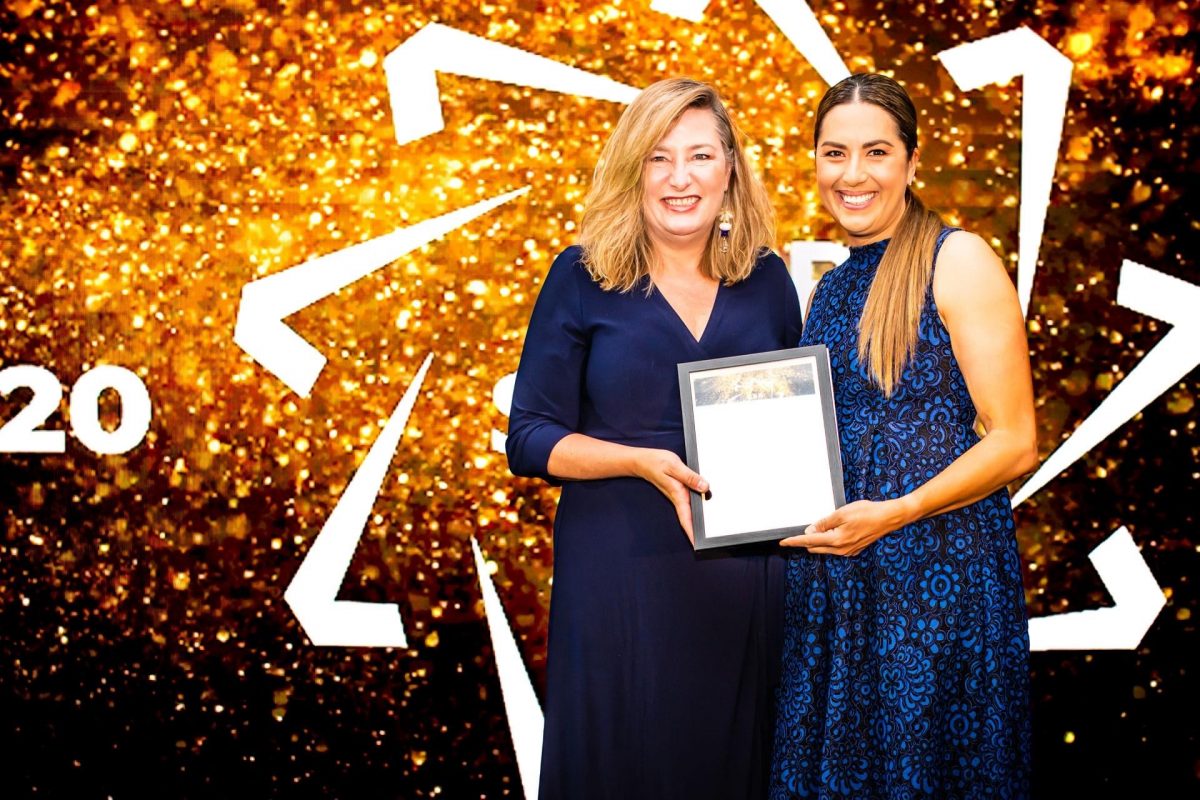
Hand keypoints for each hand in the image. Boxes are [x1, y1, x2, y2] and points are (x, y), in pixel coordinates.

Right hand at [633, 449, 708, 544]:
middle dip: (696, 532)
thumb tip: (704, 487)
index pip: (686, 518)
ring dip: (696, 522)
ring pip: (689, 512)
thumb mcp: (674, 466)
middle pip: (689, 519)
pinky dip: (696, 509)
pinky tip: (703, 509)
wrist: (644, 461)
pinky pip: (689, 503)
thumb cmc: (656, 463)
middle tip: (707, 542)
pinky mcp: (679, 491)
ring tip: (707, 531)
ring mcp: (678, 496)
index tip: (697, 545)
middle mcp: (678, 498)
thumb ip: (690, 477)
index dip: (691, 533)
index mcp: (678, 495)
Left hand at [779, 499, 911, 555]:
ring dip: (818, 540)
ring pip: (825, 548)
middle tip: (795, 534)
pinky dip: (828, 541)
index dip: (794, 541)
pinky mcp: (854, 549)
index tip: (783, 542)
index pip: (809, 541)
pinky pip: (835, 548)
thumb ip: (824, 523)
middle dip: (805, 541)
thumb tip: (810, 531)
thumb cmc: (867, 512)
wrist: (889, 518)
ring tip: (817, 528)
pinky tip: (831, 532)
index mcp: (836, 540)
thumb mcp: (841, 513)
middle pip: (815, 547)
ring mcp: (848, 551)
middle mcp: (841, 550)